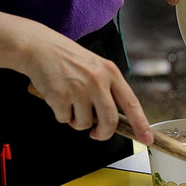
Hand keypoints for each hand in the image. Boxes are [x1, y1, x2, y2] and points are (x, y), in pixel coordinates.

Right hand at [22, 24, 152, 144]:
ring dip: (76, 122)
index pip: (131, 102)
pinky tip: (57, 97)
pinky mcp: (60, 96)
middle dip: (103, 133)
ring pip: (84, 124)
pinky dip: (60, 115)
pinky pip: (64, 119)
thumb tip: (112, 118)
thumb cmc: (66, 58)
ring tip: (70, 103)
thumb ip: (107, 88)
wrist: (38, 47)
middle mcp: (97, 80)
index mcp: (110, 72)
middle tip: (96, 134)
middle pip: (109, 121)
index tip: (147, 138)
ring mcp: (78, 88)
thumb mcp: (95, 66)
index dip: (140, 123)